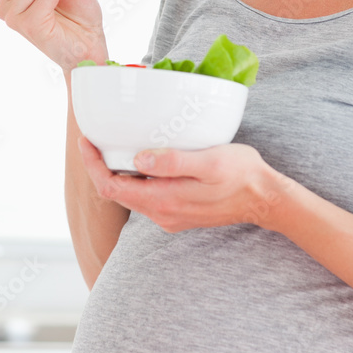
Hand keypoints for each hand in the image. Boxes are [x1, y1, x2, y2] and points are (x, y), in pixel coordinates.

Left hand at [78, 134, 281, 232]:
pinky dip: (137, 177)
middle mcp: (162, 214)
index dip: (93, 165)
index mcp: (164, 201)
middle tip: (95, 137)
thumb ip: (173, 162)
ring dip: (118, 171)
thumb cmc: (242, 176)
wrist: (266, 200)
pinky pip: (147, 195)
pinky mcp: (178, 211)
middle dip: (101, 166)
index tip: (86, 140)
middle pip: (117, 192)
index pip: (112, 187)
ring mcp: (169, 215)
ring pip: (131, 194)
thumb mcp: (210, 162)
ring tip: (114, 144)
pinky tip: (143, 158)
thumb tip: (140, 158)